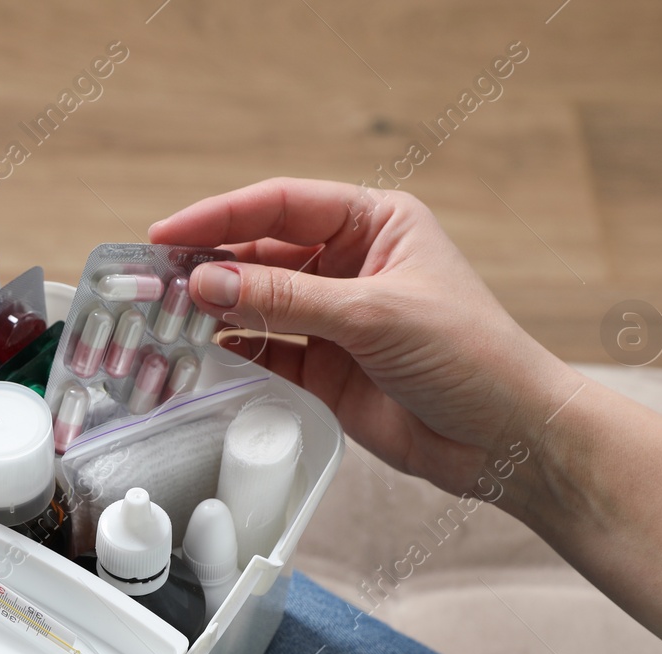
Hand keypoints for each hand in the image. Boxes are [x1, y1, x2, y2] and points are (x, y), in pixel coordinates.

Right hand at [152, 177, 661, 645]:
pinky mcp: (328, 369)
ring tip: (164, 316)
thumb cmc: (471, 357)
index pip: (283, 205)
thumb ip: (284, 299)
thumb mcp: (373, 315)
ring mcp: (337, 318)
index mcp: (376, 224)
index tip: (167, 234)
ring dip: (215, 309)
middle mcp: (352, 265)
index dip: (221, 216)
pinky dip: (233, 350)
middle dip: (211, 265)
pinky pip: (267, 350)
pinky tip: (201, 350)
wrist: (508, 440)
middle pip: (262, 252)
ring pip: (258, 303)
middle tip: (153, 280)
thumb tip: (207, 283)